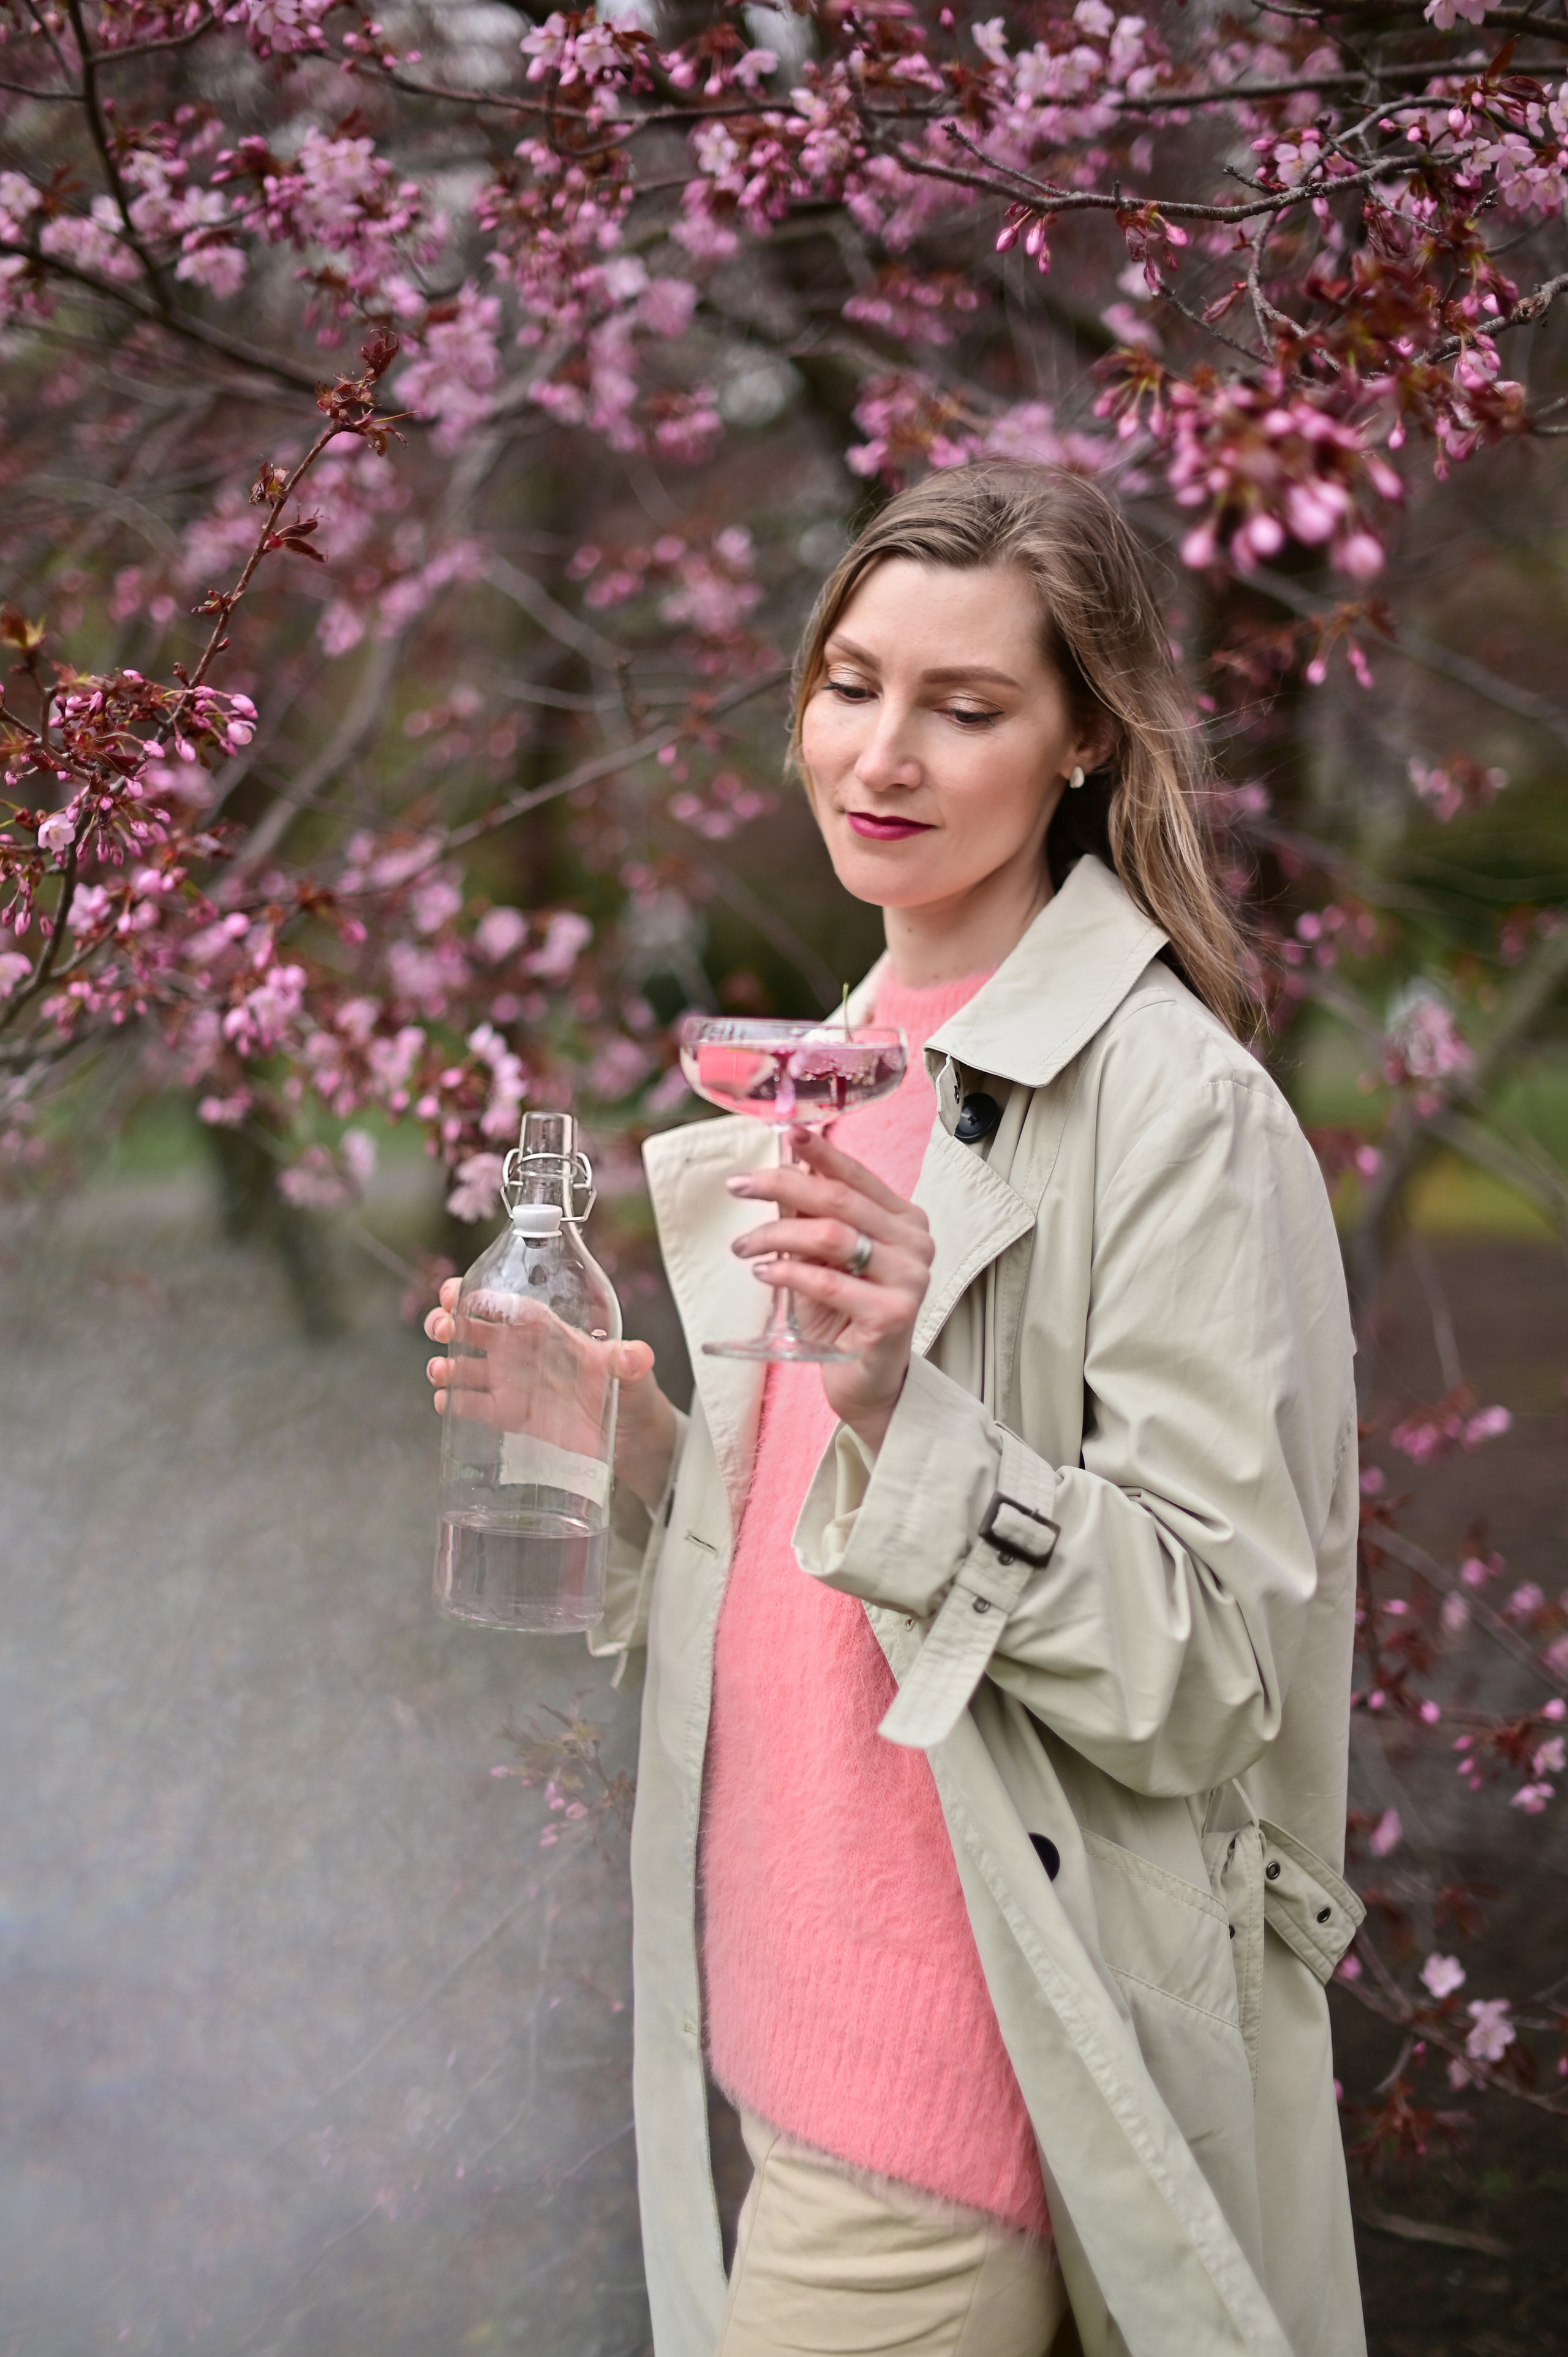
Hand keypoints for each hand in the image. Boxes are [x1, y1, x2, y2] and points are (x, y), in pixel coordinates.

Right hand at [424, 1278, 678, 1512]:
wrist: (631, 1440)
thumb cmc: (633, 1394)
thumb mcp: (635, 1374)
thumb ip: (632, 1362)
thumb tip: (635, 1357)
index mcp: (547, 1330)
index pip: (507, 1304)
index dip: (478, 1294)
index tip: (456, 1293)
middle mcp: (523, 1352)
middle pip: (474, 1328)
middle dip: (448, 1321)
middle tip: (440, 1327)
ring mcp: (512, 1384)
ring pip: (466, 1366)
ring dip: (445, 1364)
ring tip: (440, 1371)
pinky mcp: (509, 1416)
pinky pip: (473, 1406)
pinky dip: (454, 1402)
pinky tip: (446, 1402)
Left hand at [727, 1127, 933, 1452]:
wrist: (865, 1381)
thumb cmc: (842, 1316)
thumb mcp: (822, 1258)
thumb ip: (809, 1216)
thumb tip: (779, 1172)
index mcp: (904, 1221)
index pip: (858, 1176)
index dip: (820, 1153)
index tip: (786, 1133)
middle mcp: (916, 1244)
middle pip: (840, 1200)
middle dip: (782, 1186)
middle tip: (739, 1186)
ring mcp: (910, 1279)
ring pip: (833, 1237)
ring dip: (777, 1234)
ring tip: (743, 1245)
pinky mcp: (893, 1315)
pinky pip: (830, 1281)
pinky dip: (789, 1272)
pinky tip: (763, 1270)